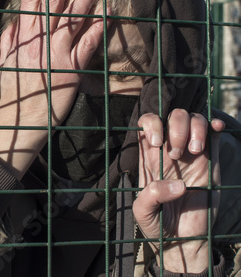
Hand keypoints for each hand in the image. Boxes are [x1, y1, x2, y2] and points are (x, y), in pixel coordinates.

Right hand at [0, 0, 104, 126]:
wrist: (23, 118)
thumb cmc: (14, 92)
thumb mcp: (4, 63)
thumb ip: (8, 41)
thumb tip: (13, 23)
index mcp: (22, 42)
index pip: (29, 8)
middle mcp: (39, 45)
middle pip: (51, 11)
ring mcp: (57, 56)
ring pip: (71, 23)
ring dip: (82, 5)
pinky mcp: (72, 69)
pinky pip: (87, 44)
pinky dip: (98, 28)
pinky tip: (106, 16)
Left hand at [133, 109, 224, 272]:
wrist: (182, 242)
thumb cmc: (157, 226)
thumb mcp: (142, 212)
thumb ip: (151, 196)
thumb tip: (178, 185)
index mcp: (148, 158)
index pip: (146, 124)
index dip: (151, 123)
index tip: (156, 141)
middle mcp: (169, 151)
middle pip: (172, 116)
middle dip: (175, 127)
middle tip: (175, 154)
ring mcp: (191, 155)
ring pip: (193, 120)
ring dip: (195, 127)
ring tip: (195, 151)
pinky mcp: (211, 163)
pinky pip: (214, 135)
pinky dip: (215, 124)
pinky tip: (217, 128)